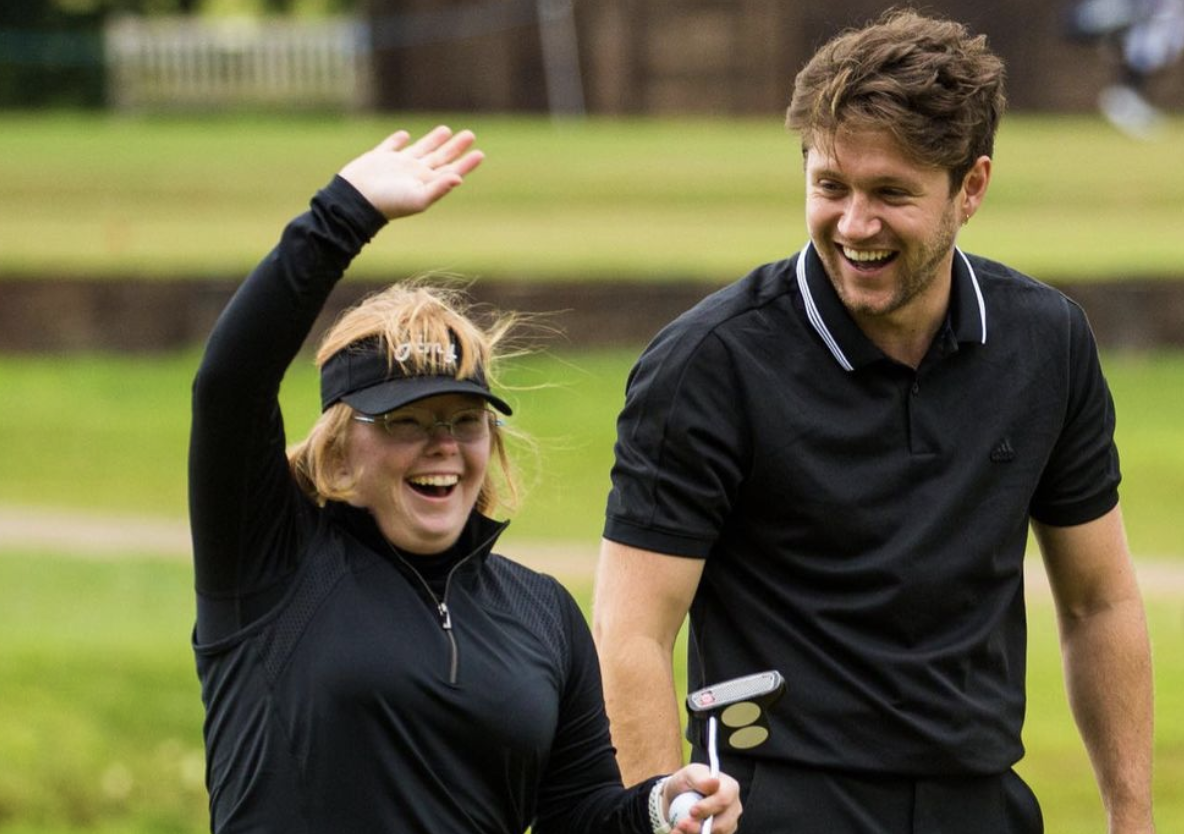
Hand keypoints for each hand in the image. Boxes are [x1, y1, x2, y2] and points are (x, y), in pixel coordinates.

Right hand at [337, 125, 483, 219]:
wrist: (355, 200)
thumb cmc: (388, 202)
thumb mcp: (417, 197)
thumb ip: (438, 188)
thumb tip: (459, 178)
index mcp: (425, 183)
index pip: (451, 171)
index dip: (466, 163)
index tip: (480, 154)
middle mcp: (414, 174)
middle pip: (440, 157)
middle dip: (455, 147)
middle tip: (470, 134)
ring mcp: (397, 166)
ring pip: (420, 149)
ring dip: (433, 140)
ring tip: (446, 130)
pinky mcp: (379, 158)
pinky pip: (392, 146)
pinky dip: (398, 140)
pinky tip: (405, 136)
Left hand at [663, 763, 741, 833]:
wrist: (678, 798)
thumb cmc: (687, 782)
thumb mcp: (690, 774)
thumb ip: (701, 780)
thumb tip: (715, 782)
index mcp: (730, 788)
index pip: (723, 800)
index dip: (708, 808)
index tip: (692, 811)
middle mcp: (733, 808)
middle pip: (721, 824)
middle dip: (699, 827)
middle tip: (681, 824)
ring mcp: (729, 824)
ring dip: (694, 833)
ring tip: (678, 829)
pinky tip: (681, 833)